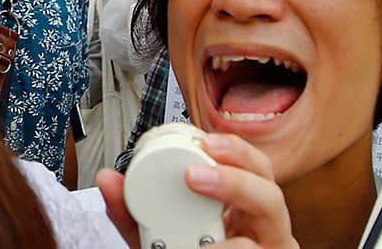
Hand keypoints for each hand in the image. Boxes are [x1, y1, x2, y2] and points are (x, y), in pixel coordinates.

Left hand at [97, 133, 297, 248]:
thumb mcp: (154, 232)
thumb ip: (131, 210)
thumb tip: (107, 179)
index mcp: (240, 204)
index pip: (251, 165)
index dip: (234, 150)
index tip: (203, 142)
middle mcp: (260, 224)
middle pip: (270, 189)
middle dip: (235, 179)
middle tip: (195, 177)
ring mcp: (268, 246)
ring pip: (274, 221)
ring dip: (235, 217)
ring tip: (202, 225)